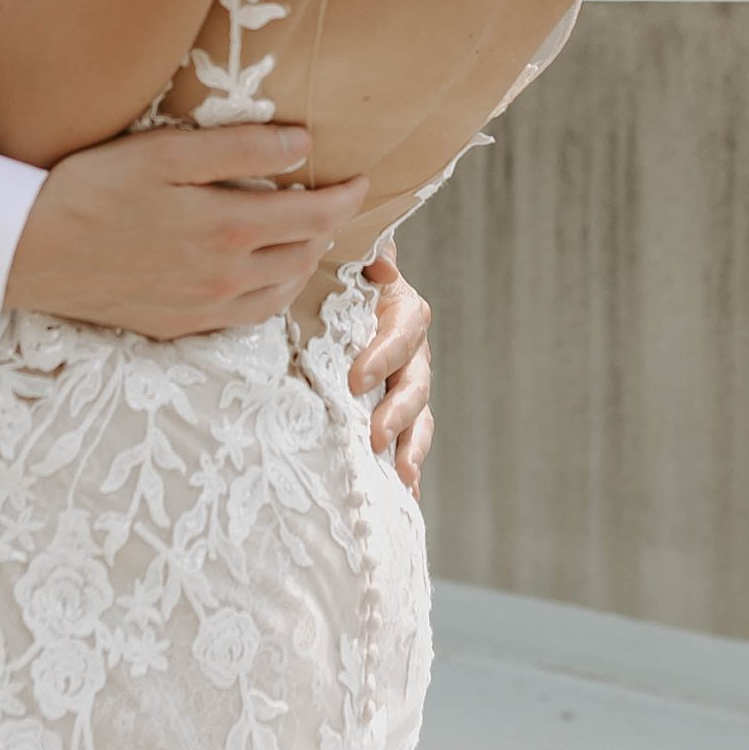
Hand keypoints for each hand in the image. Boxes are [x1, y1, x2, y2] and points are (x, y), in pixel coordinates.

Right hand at [5, 124, 370, 341]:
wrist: (26, 252)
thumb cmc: (89, 189)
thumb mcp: (163, 152)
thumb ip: (239, 148)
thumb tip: (303, 144)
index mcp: (228, 230)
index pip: (314, 216)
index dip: (346, 197)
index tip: (360, 178)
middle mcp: (225, 278)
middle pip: (303, 255)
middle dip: (328, 228)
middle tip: (334, 201)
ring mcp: (202, 308)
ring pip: (281, 291)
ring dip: (304, 262)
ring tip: (307, 234)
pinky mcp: (177, 326)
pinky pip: (247, 317)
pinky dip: (271, 293)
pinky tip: (263, 273)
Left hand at [350, 250, 432, 496]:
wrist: (330, 289)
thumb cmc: (334, 271)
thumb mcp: (345, 254)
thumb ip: (365, 254)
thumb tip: (381, 267)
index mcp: (401, 309)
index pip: (404, 332)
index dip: (384, 356)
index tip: (355, 380)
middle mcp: (411, 350)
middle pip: (416, 382)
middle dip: (398, 412)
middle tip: (375, 437)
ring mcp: (405, 383)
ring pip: (419, 416)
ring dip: (412, 447)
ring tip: (402, 476)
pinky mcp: (393, 409)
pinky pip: (407, 438)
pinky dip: (406, 464)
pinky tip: (404, 495)